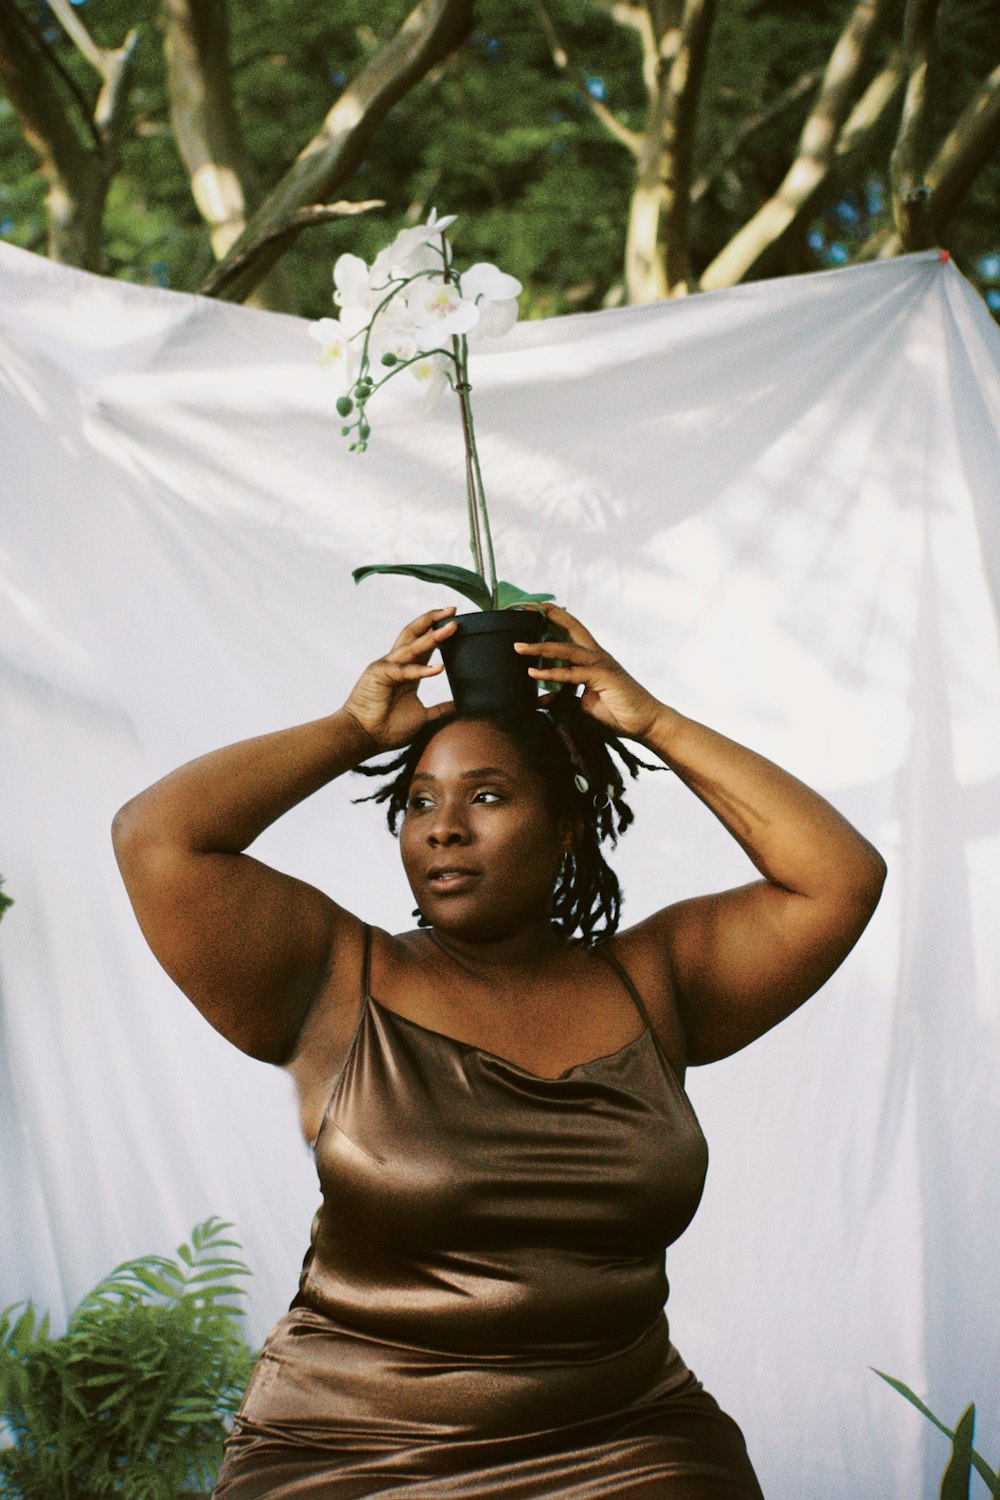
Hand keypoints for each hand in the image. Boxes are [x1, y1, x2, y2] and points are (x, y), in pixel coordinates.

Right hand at [343, 608, 456, 752]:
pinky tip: (439, 668)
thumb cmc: (388, 728)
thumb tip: (458, 706)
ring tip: (452, 627)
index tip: (456, 621)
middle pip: (415, 633)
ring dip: (433, 636)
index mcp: (406, 671)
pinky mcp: (379, 675)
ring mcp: (387, 667)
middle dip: (434, 619)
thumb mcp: (422, 716)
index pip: (424, 644)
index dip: (438, 631)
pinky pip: (404, 670)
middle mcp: (396, 664)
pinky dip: (422, 669)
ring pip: (412, 645)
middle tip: (453, 610)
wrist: (364, 738)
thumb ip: (439, 709)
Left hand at [515, 604, 664, 741]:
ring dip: (541, 647)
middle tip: (525, 608)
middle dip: (548, 616)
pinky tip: (534, 673)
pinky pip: (573, 674)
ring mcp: (601, 665)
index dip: (553, 619)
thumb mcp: (583, 705)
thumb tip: (541, 699)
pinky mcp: (603, 678)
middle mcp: (597, 656)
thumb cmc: (619, 712)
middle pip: (571, 628)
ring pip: (567, 649)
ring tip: (519, 647)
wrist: (646, 723)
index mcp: (593, 658)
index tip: (533, 611)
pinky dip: (553, 673)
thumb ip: (564, 698)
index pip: (571, 632)